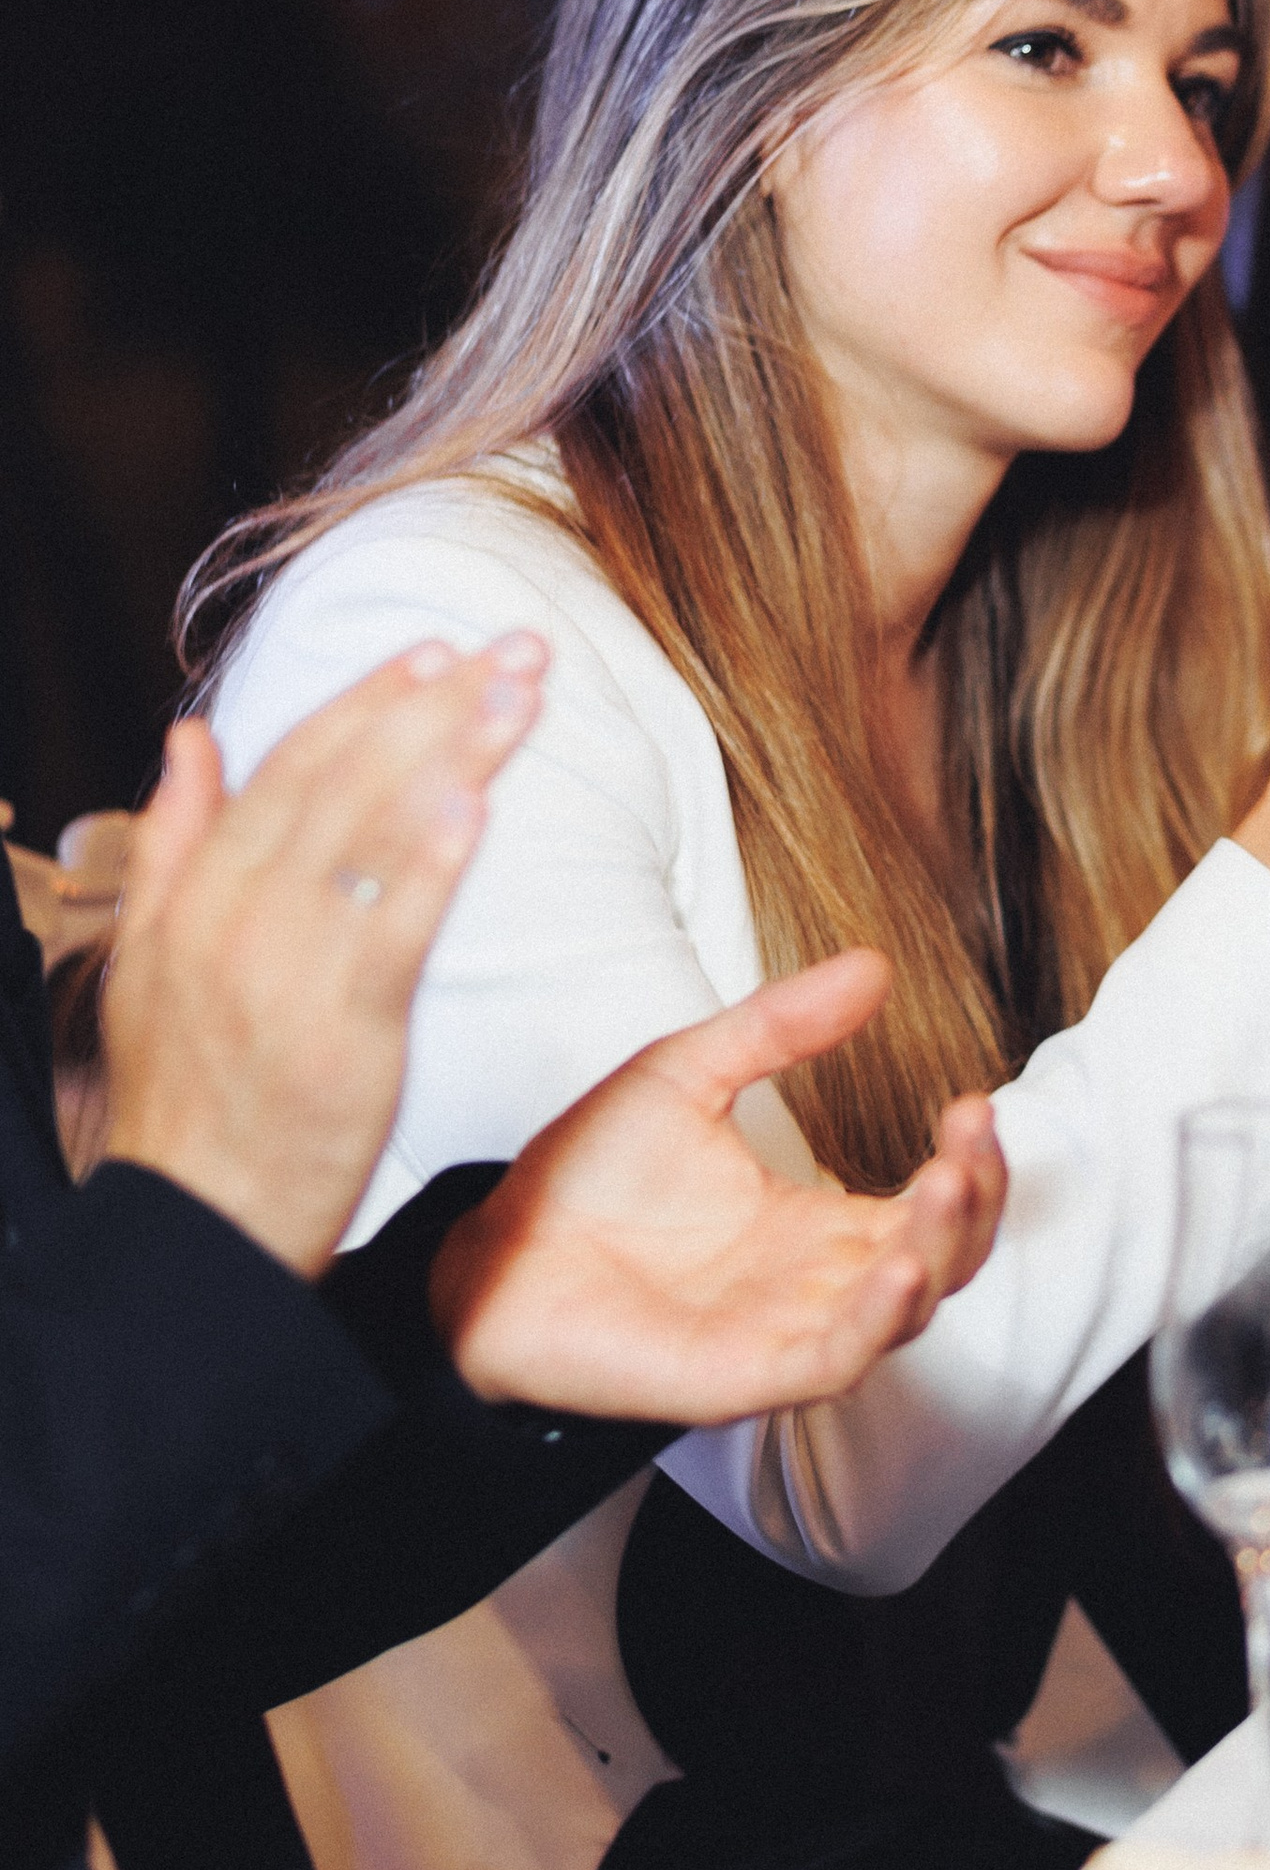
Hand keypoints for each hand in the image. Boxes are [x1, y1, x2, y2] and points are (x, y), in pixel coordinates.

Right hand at [100, 638, 549, 1275]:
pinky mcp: (340, 1029)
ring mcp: (286, 968)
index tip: (436, 650)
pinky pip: (391, 929)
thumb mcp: (147, 957)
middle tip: (516, 647)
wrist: (198, 1223)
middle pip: (346, 782)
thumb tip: (192, 735)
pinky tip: (477, 807)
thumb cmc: (187, 1096)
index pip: (292, 766)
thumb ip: (175, 839)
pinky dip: (430, 863)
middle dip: (436, 705)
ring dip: (455, 755)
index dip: (368, 701)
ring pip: (375, 837)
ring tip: (521, 694)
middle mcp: (237, 914)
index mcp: (198, 892)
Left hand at [428, 955, 1004, 1423]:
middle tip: (972, 1133)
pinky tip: (896, 1266)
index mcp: (816, 1222)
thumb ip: (780, 1028)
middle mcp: (817, 1282)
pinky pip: (839, 1359)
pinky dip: (878, 1318)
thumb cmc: (584, 1175)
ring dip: (942, 1249)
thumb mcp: (688, 1072)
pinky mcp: (747, 1374)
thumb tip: (874, 965)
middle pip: (945, 1257)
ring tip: (947, 1182)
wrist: (490, 1250)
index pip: (932, 1202)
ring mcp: (788, 1331)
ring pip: (908, 1309)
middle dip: (977, 1199)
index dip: (970, 1159)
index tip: (973, 1101)